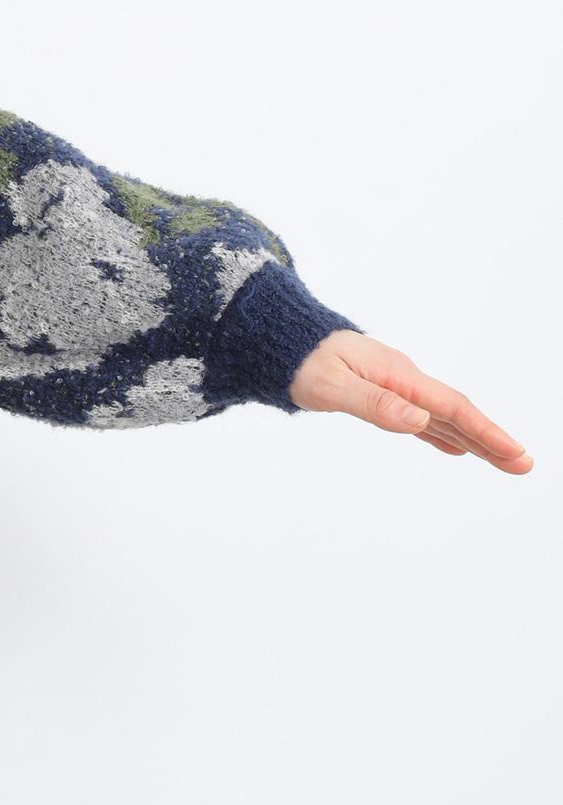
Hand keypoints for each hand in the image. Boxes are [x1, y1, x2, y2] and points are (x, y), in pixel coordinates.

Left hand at [288, 330, 533, 474]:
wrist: (280, 338)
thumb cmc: (300, 361)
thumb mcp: (330, 385)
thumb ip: (375, 403)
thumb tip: (420, 420)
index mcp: (396, 375)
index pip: (451, 407)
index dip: (485, 432)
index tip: (515, 454)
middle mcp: (402, 378)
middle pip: (456, 412)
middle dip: (491, 439)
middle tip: (525, 466)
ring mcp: (395, 383)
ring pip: (443, 416)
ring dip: (474, 439)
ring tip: (505, 461)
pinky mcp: (383, 390)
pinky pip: (422, 416)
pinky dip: (443, 434)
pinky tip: (458, 449)